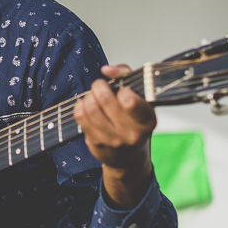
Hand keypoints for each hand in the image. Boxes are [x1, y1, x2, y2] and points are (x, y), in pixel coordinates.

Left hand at [73, 64, 155, 208]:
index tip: (122, 90)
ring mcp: (112, 140)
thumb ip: (126, 75)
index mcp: (147, 120)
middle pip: (105, 100)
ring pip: (90, 107)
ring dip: (88, 96)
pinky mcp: (96, 143)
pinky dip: (80, 106)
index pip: (130, 102)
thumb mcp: (140, 97)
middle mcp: (131, 133)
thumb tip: (106, 70)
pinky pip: (80, 117)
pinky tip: (86, 105)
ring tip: (93, 96)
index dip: (122, 90)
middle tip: (100, 86)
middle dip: (99, 87)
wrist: (129, 157)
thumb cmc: (134, 119)